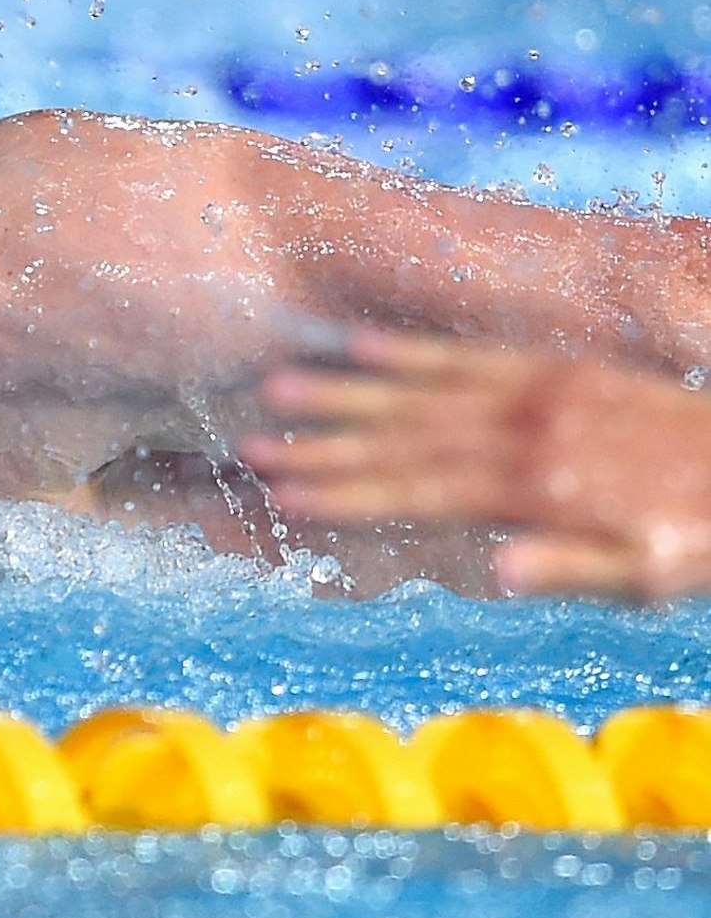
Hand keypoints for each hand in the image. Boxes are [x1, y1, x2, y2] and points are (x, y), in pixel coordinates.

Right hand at [238, 329, 710, 600]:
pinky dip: (412, 350)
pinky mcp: (556, 367)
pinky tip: (359, 343)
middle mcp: (526, 430)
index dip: (346, 494)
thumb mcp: (649, 575)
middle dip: (321, 444)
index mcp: (538, 488)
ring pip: (422, 390)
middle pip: (401, 438)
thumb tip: (496, 573)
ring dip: (346, 391)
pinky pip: (470, 353)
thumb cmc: (701, 535)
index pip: (419, 490)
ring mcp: (538, 391)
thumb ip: (572, 566)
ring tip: (278, 386)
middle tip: (251, 446)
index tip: (283, 499)